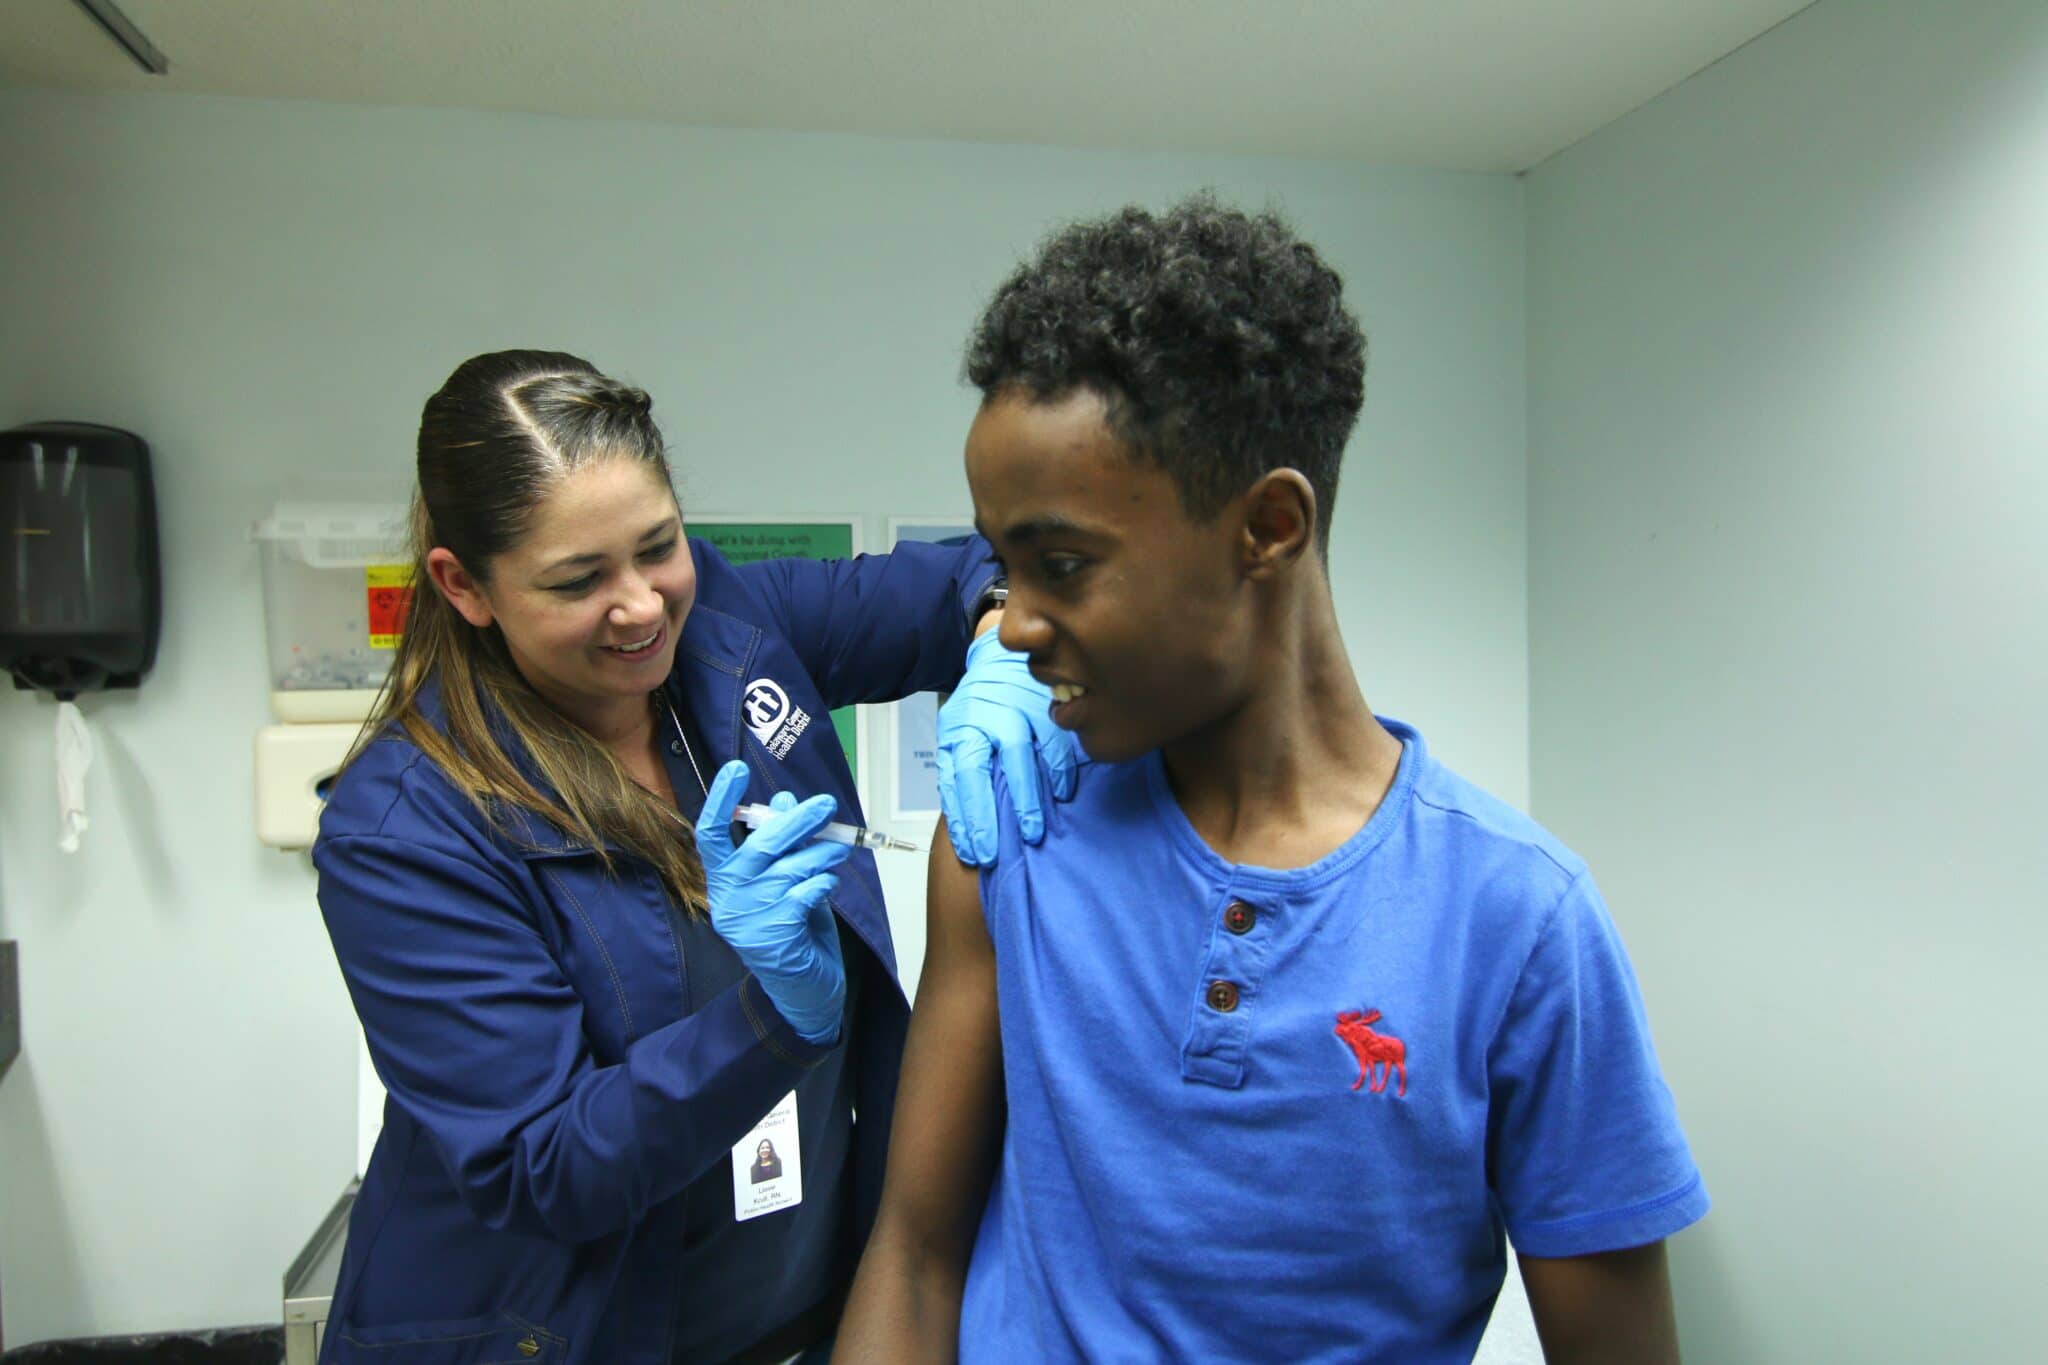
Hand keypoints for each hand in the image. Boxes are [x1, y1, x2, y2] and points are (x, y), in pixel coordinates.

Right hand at [694, 761, 848, 1043]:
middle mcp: (728, 901)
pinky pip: (803, 895)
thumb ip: (783, 845)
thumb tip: (785, 800)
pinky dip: (822, 885)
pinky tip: (827, 887)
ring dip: (820, 855)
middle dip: (797, 822)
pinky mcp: (773, 939)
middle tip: (826, 805)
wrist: (804, 993)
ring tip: (839, 849)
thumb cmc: (794, 931)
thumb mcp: (787, 881)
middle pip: (759, 847)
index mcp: (723, 882)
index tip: (735, 769)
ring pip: (789, 870)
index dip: (721, 801)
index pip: (711, 835)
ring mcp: (747, 922)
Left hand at [935, 629, 1079, 866]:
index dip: (965, 817)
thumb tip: (964, 826)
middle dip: (989, 814)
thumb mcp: (957, 735)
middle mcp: (983, 718)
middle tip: (998, 853)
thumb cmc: (978, 708)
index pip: (957, 777)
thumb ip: (958, 773)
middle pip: (983, 767)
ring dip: (1026, 797)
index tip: (974, 852)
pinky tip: (1062, 794)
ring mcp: (1015, 709)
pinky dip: (1059, 770)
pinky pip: (1055, 741)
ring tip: (1033, 832)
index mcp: (959, 728)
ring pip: (1019, 754)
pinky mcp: (1044, 705)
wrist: (1001, 657)